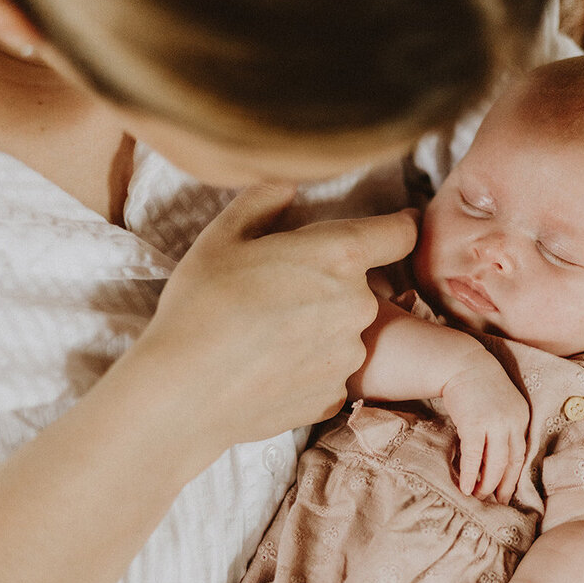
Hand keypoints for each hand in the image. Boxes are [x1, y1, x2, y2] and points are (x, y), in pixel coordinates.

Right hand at [139, 184, 416, 445]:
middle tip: (281, 291)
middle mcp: (358, 306)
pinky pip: (328, 371)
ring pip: (344, 330)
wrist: (184, 392)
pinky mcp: (334, 396)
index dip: (397, 226)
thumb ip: (264, 200)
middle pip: (363, 285)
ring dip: (320, 327)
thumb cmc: (200, 305)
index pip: (399, 233)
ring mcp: (348, 356)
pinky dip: (307, 367)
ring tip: (267, 335)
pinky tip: (268, 367)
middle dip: (332, 283)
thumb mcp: (222, 236)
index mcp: (338, 256)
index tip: (394, 225)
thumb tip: (289, 186)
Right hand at [440, 349, 528, 501]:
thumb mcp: (500, 404)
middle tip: (495, 502)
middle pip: (511, 462)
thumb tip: (494, 455)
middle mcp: (513, 422)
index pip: (521, 454)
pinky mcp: (474, 424)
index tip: (507, 493)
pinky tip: (466, 486)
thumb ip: (503, 425)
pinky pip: (475, 456)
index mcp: (522, 417)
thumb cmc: (477, 385)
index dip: (514, 477)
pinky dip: (471, 474)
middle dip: (503, 485)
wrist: (462, 364)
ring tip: (479, 496)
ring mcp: (495, 423)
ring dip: (487, 483)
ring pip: (496, 463)